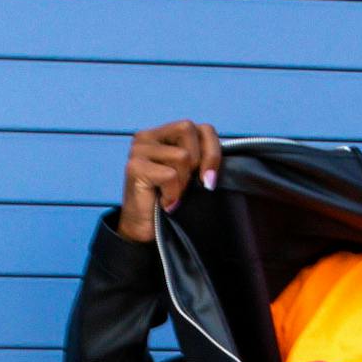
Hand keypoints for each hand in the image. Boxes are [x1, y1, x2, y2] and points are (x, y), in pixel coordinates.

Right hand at [117, 120, 222, 242]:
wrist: (146, 234)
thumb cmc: (170, 204)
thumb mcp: (192, 176)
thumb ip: (203, 158)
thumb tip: (227, 156)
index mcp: (163, 135)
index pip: (201, 127)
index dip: (213, 150)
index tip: (211, 179)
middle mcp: (148, 137)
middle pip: (188, 129)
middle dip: (199, 160)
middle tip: (191, 186)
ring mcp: (138, 150)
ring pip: (182, 155)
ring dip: (184, 183)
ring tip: (174, 196)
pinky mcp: (134, 167)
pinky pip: (171, 175)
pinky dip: (173, 194)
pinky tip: (165, 203)